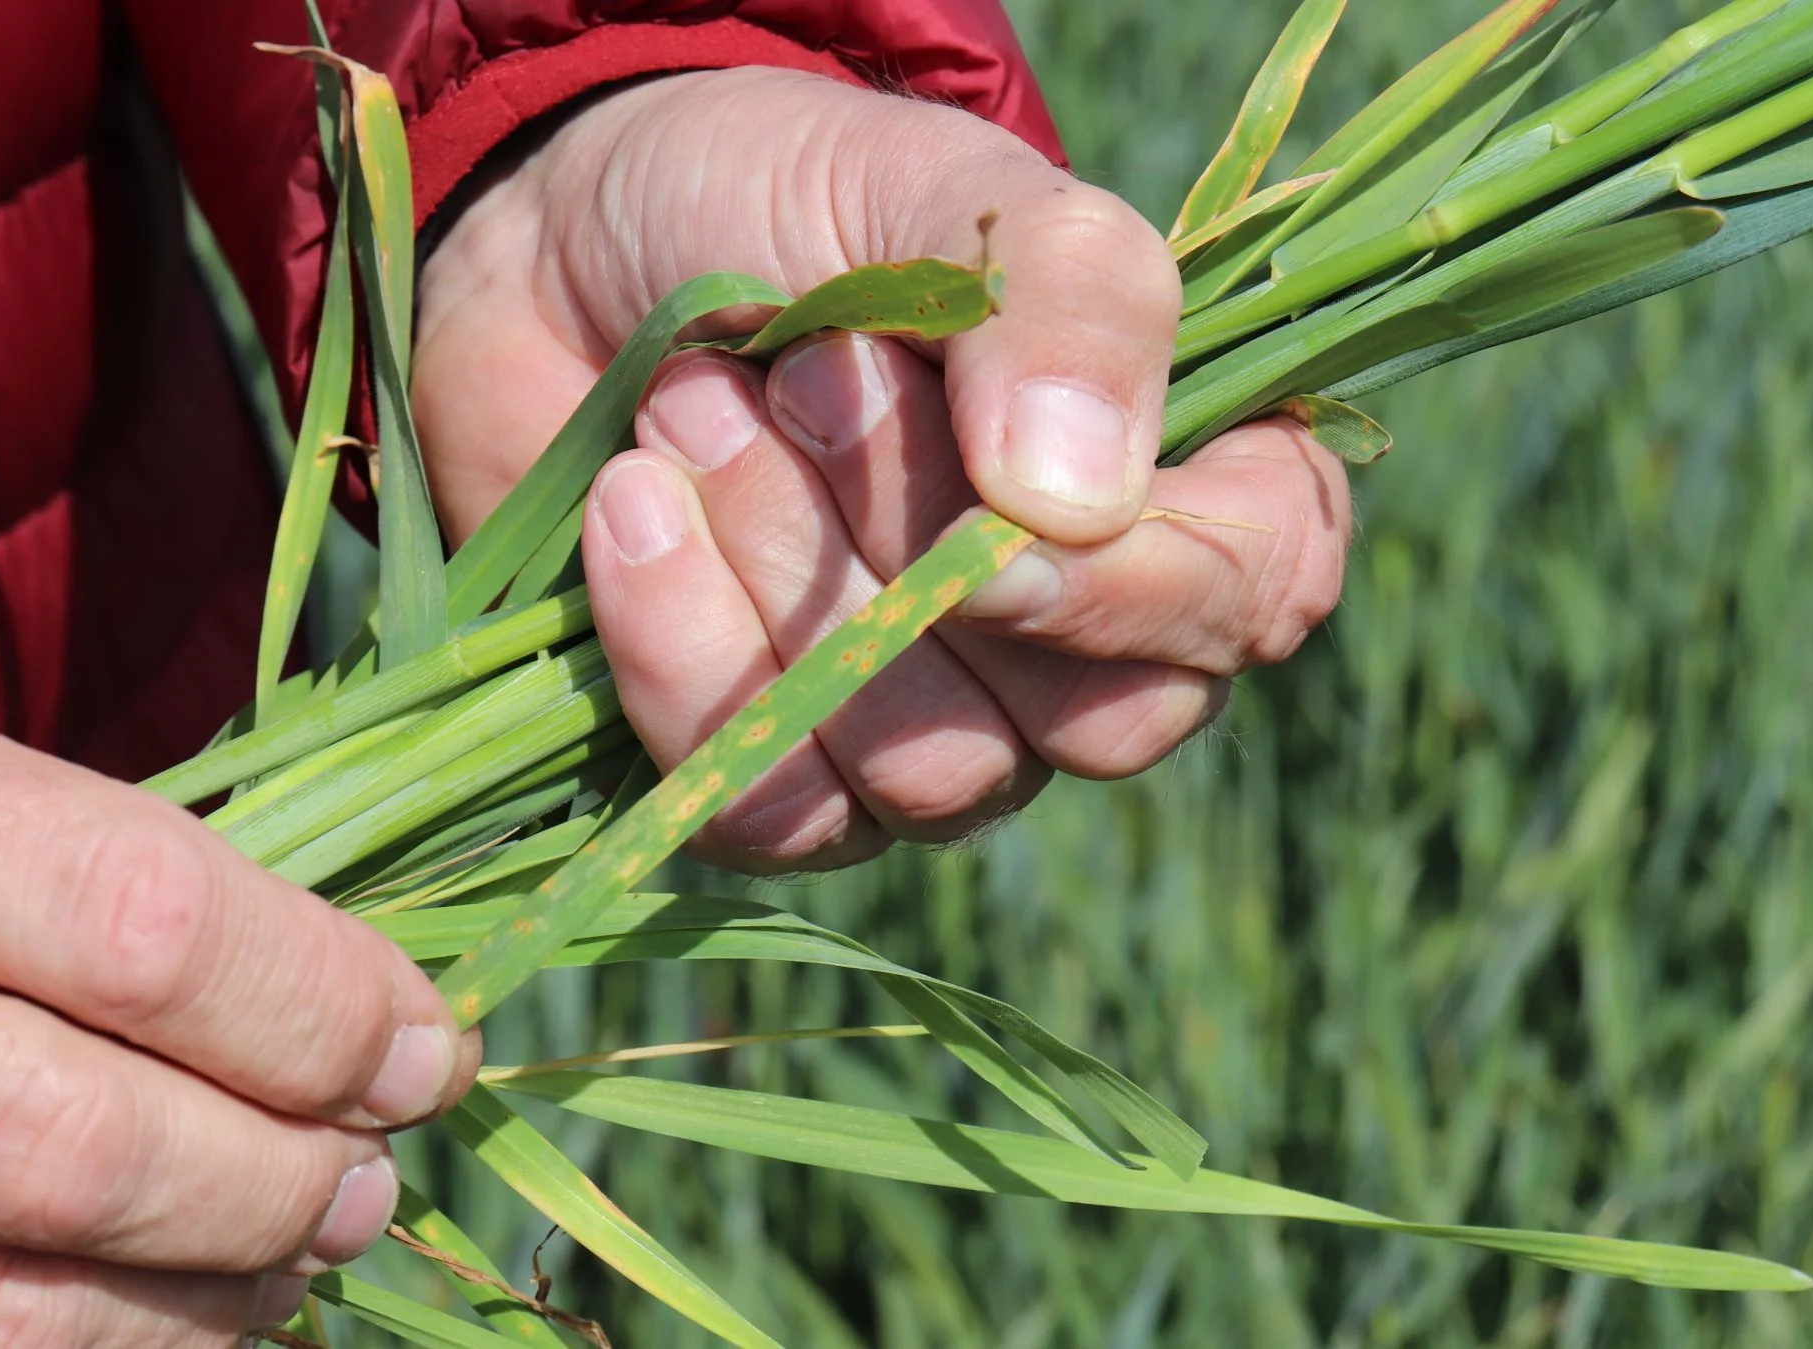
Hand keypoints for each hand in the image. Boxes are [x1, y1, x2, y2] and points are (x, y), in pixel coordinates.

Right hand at [0, 635, 478, 1346]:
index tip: (421, 1044)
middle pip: (78, 1145)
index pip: (135, 922)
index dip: (323, 1009)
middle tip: (363, 1176)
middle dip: (281, 1182)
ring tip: (271, 1267)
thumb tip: (330, 1019)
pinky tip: (118, 1329)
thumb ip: (51, 865)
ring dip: (187, 1310)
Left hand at [415, 68, 1350, 871]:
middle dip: (914, 547)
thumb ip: (1066, 303)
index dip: (1131, 585)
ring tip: (698, 409)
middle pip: (1091, 718)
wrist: (562, 251)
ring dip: (787, 574)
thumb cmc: (788, 206)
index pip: (1250, 598)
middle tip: (806, 377)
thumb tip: (1078, 502)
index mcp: (1183, 478)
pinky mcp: (779, 779)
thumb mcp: (943, 195)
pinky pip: (770, 805)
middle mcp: (1086, 636)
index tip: (993, 498)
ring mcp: (936, 732)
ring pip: (928, 772)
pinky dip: (681, 646)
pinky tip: (632, 503)